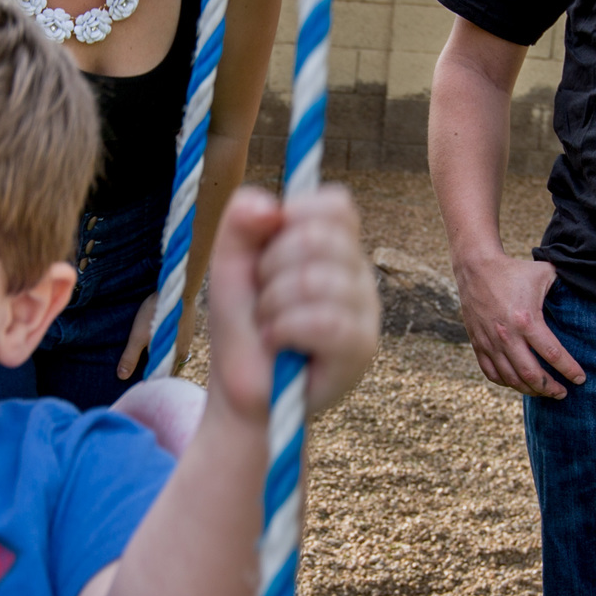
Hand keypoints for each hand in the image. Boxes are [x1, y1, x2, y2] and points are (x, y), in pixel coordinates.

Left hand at [114, 290, 201, 380]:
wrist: (179, 291)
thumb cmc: (157, 314)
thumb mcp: (139, 336)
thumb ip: (131, 356)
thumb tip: (122, 376)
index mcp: (171, 358)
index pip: (163, 378)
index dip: (152, 381)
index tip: (141, 384)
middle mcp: (183, 353)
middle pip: (170, 368)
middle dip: (159, 372)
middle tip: (144, 372)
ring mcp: (187, 340)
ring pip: (175, 357)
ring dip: (165, 359)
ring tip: (152, 358)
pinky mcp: (188, 329)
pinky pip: (179, 345)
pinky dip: (171, 348)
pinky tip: (164, 342)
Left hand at [205, 184, 378, 419]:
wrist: (244, 391)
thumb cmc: (244, 325)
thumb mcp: (229, 264)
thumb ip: (240, 221)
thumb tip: (272, 207)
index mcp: (335, 245)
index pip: (336, 204)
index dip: (293, 218)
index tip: (267, 253)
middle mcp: (358, 273)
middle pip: (317, 237)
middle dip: (270, 269)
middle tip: (264, 298)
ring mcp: (365, 310)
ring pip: (315, 280)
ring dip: (272, 306)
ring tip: (269, 325)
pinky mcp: (362, 347)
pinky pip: (325, 322)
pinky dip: (285, 331)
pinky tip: (279, 343)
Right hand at [453, 253, 582, 398]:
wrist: (476, 268)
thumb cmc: (514, 270)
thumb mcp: (545, 274)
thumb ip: (565, 286)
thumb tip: (590, 292)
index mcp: (527, 320)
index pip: (553, 354)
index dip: (569, 370)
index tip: (581, 379)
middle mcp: (507, 336)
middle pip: (532, 374)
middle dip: (551, 388)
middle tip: (563, 393)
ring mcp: (490, 342)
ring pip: (512, 379)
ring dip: (531, 390)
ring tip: (544, 392)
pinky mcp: (478, 343)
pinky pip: (492, 373)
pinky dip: (507, 383)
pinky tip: (519, 383)